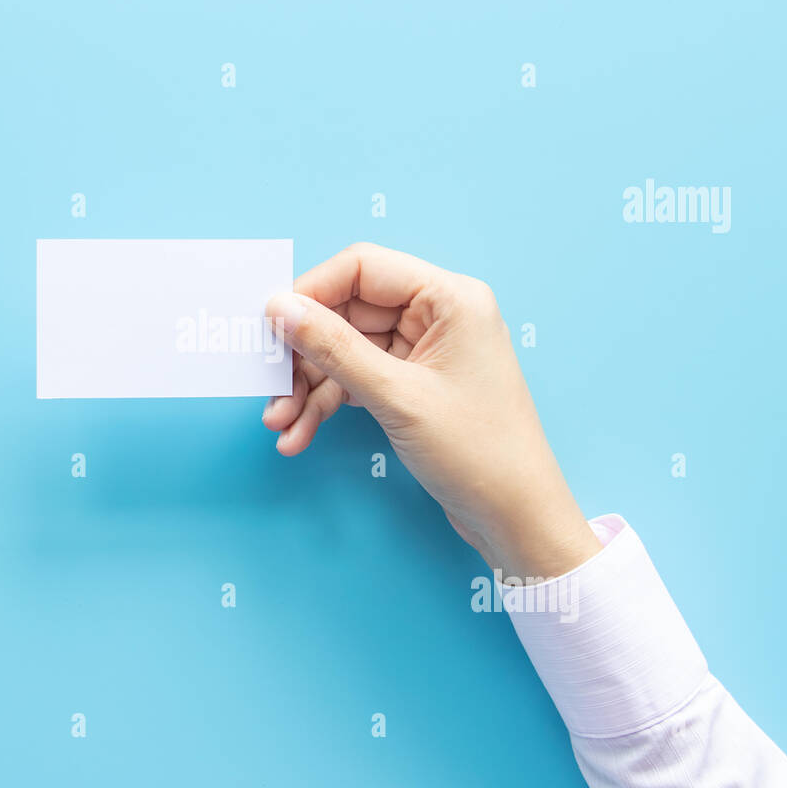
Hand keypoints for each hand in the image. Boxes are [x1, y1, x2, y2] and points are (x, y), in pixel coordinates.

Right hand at [263, 243, 601, 579]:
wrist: (517, 519)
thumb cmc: (479, 453)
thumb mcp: (397, 397)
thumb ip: (334, 348)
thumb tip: (280, 308)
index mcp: (449, 298)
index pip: (362, 268)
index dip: (310, 293)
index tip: (269, 327)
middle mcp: (438, 314)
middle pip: (347, 311)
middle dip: (303, 355)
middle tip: (269, 388)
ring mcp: (425, 350)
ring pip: (345, 350)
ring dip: (308, 387)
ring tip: (280, 424)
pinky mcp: (414, 384)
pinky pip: (357, 380)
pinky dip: (327, 404)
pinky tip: (300, 435)